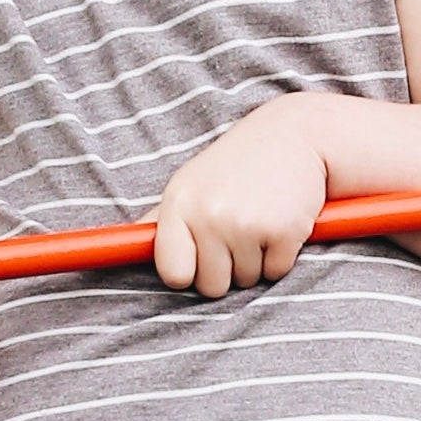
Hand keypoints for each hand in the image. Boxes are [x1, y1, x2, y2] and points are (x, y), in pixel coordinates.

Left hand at [150, 103, 328, 297]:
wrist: (297, 134)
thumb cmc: (239, 164)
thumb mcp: (192, 182)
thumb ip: (164, 220)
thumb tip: (123, 249)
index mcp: (180, 204)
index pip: (172, 273)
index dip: (188, 273)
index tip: (199, 259)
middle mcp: (209, 215)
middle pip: (212, 286)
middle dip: (228, 269)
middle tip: (239, 230)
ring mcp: (245, 224)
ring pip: (247, 281)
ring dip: (257, 259)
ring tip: (261, 219)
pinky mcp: (283, 232)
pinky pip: (276, 272)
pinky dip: (283, 255)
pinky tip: (281, 221)